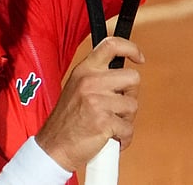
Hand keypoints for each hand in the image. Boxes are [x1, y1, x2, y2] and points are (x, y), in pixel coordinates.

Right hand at [33, 37, 144, 172]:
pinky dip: (124, 137)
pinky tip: (111, 137)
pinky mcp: (104, 122)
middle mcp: (90, 82)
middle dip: (130, 95)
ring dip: (126, 118)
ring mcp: (97, 101)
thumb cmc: (67, 121)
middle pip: (133, 78)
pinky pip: (129, 128)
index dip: (131, 48)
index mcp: (84, 71)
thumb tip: (123, 76)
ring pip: (133, 105)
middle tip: (117, 106)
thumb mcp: (76, 88)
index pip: (111, 45)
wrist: (54, 147)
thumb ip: (97, 77)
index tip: (139, 58)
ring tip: (109, 123)